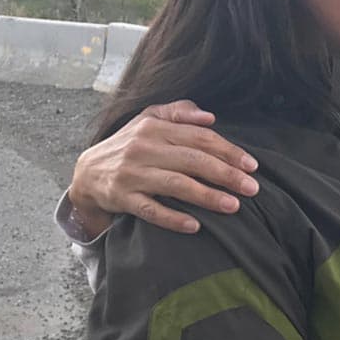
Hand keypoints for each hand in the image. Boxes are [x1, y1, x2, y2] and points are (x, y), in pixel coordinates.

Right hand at [69, 100, 258, 236]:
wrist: (87, 173)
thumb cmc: (130, 145)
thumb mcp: (149, 120)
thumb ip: (179, 113)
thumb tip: (210, 117)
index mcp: (154, 128)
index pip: (199, 138)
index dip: (228, 151)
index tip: (252, 166)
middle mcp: (143, 148)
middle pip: (193, 161)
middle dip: (226, 174)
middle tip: (252, 188)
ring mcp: (131, 174)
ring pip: (175, 185)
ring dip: (207, 196)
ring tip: (234, 206)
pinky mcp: (122, 198)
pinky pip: (151, 210)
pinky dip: (173, 219)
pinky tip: (195, 226)